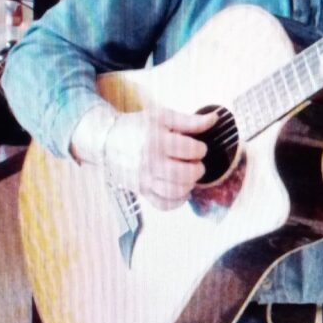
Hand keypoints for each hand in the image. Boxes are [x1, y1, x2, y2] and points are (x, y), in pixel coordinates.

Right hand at [73, 105, 215, 210]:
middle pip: (186, 174)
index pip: (191, 150)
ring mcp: (145, 179)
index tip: (197, 147)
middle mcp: (151, 162)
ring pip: (176, 191)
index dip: (200, 149)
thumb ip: (190, 121)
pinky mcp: (141, 192)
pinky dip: (177, 201)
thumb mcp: (162, 117)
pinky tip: (180, 191)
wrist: (108, 140)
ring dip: (189, 185)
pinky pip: (164, 204)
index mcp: (157, 140)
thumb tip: (215, 119)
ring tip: (188, 176)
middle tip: (196, 163)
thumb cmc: (137, 126)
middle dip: (198, 169)